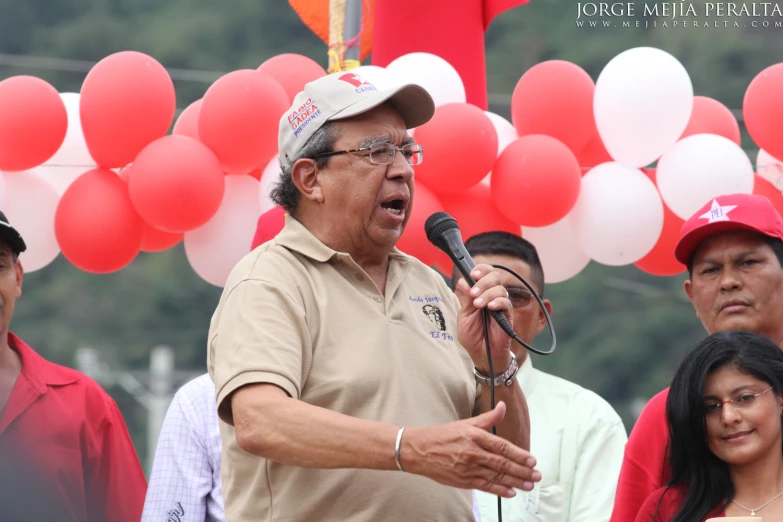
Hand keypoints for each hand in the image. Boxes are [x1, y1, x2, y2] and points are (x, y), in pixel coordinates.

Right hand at [400, 402, 540, 496]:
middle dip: (522, 471)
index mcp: (475, 436)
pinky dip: (499, 490)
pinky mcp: (463, 480)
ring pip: (496, 477)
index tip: (532, 460)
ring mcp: (468, 468)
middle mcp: (473, 453)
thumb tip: (503, 406)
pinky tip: (510, 492)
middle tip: (536, 476)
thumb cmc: (442, 436)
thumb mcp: (466, 423)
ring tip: (528, 485)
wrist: (419, 450)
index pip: (502, 447)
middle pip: (503, 464)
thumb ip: (488, 418)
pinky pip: (485, 486)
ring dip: (515, 482)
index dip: (519, 455)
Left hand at [455, 264, 512, 372]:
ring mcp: (500, 305)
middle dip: (483, 281)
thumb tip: (463, 282)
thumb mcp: (464, 316)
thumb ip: (466, 300)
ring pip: (500, 289)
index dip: (480, 270)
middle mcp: (491, 296)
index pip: (484, 274)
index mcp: (480, 294)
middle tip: (474, 293)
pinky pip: (506, 303)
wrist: (481, 354)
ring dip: (487, 294)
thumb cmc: (472, 336)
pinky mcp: (507, 315)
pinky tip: (490, 307)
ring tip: (478, 305)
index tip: (472, 274)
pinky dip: (498, 302)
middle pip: (495, 276)